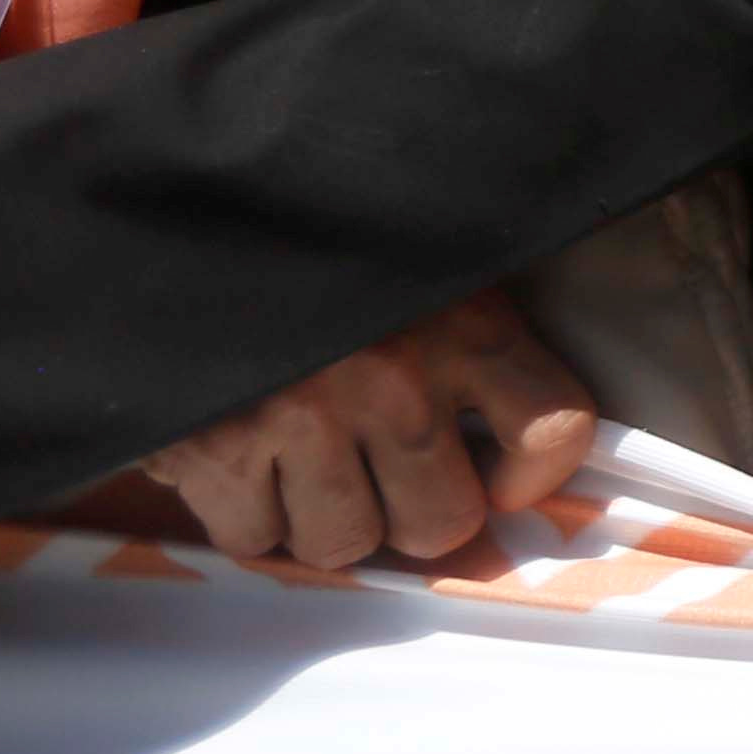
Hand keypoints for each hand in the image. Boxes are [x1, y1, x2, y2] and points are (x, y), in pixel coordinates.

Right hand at [141, 286, 595, 569]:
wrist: (201, 210)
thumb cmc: (325, 242)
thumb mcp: (426, 261)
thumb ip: (474, 338)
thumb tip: (507, 444)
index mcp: (464, 323)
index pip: (552, 426)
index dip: (535, 472)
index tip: (503, 474)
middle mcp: (395, 380)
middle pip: (441, 522)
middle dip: (415, 516)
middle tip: (391, 480)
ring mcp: (304, 420)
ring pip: (344, 543)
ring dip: (327, 520)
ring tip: (311, 463)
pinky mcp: (219, 451)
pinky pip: (254, 538)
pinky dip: (248, 516)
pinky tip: (246, 461)